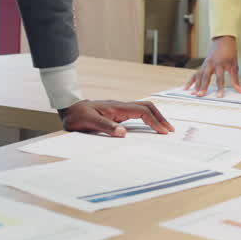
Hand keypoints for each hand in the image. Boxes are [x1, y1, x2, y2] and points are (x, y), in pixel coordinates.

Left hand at [59, 100, 174, 136]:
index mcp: (117, 107)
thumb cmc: (78, 116)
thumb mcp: (89, 122)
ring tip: (164, 129)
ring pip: (143, 108)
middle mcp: (121, 106)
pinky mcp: (118, 113)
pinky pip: (138, 113)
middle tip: (170, 130)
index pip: (142, 111)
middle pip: (147, 106)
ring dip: (155, 117)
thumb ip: (106, 127)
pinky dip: (148, 118)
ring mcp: (120, 108)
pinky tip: (150, 126)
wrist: (70, 108)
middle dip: (160, 117)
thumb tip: (123, 133)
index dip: (154, 121)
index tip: (163, 132)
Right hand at [184, 35, 240, 96]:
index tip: (219, 96)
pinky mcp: (202, 64)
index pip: (220, 78)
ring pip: (199, 75)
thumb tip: (240, 91)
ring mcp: (205, 64)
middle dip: (203, 87)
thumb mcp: (235, 65)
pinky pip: (196, 73)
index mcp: (220, 63)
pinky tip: (186, 87)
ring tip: (193, 94)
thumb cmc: (230, 52)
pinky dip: (191, 81)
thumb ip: (235, 79)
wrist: (223, 39)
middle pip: (206, 77)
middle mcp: (211, 63)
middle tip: (200, 95)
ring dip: (196, 85)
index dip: (219, 88)